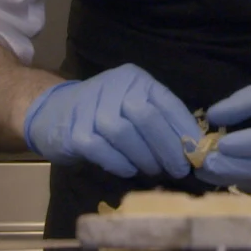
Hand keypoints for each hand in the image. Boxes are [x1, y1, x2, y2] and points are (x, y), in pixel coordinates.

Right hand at [21, 64, 200, 178]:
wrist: (52, 112)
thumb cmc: (104, 113)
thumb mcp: (133, 107)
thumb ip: (159, 122)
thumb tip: (192, 149)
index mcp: (136, 80)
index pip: (167, 103)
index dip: (185, 130)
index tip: (198, 153)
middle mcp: (115, 87)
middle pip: (147, 117)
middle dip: (168, 147)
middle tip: (178, 169)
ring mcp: (91, 107)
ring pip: (124, 133)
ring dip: (144, 157)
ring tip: (153, 171)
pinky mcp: (74, 130)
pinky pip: (101, 149)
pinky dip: (119, 164)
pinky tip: (128, 171)